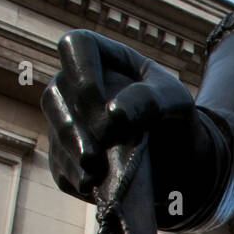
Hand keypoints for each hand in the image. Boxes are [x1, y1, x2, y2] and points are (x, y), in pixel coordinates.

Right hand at [42, 31, 196, 201]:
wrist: (178, 160)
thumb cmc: (175, 119)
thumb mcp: (176, 102)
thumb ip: (151, 99)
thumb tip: (114, 114)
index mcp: (102, 58)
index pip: (76, 46)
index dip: (84, 74)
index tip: (107, 107)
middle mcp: (76, 86)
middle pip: (55, 95)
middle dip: (75, 127)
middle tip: (97, 153)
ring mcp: (68, 122)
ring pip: (55, 133)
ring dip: (73, 154)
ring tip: (95, 172)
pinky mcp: (68, 158)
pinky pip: (61, 168)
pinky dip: (76, 178)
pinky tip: (94, 187)